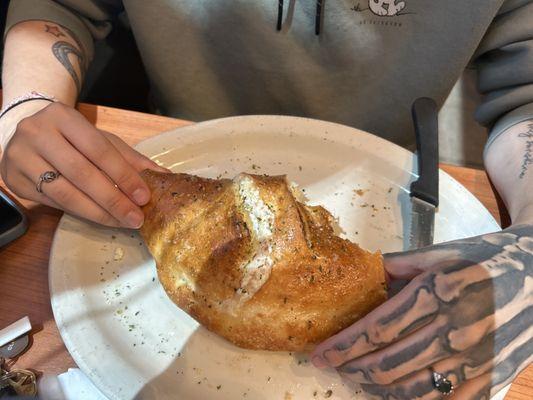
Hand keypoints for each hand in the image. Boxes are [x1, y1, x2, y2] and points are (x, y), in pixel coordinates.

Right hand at [0, 102, 166, 227]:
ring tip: (121, 222)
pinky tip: (100, 218)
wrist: (29, 134)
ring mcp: (21, 157)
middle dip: (113, 199)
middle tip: (136, 217)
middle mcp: (37, 133)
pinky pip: (52, 202)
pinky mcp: (13, 180)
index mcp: (63, 117)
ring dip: (97, 212)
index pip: (99, 149)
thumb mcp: (101, 140)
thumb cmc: (73, 137)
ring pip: (64, 192)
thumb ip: (130, 159)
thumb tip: (165, 177)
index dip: (123, 175)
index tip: (144, 197)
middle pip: (81, 173)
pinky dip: (80, 212)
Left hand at [311, 225, 532, 398]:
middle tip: (334, 366)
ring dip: (377, 389)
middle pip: (390, 363)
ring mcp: (478, 357)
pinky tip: (394, 395)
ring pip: (414, 389)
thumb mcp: (442, 252)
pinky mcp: (494, 376)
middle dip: (353, 368)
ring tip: (358, 379)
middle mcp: (457, 328)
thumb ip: (397, 265)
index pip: (378, 328)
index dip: (344, 345)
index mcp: (439, 291)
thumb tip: (359, 273)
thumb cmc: (487, 258)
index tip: (320, 354)